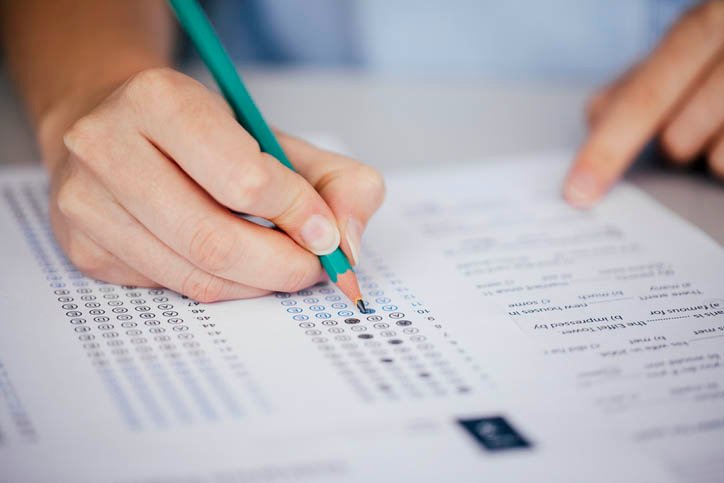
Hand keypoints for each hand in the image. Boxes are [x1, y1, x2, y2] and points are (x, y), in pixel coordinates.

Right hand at [48, 68, 384, 300]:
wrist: (118, 130)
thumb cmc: (204, 137)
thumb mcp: (274, 138)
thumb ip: (333, 180)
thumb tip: (347, 245)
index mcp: (160, 100)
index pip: (244, 179)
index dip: (297, 215)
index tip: (326, 233)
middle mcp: (107, 147)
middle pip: (214, 240)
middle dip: (282, 266)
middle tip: (312, 268)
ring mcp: (87, 203)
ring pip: (193, 275)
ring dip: (254, 283)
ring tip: (279, 265)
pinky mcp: (84, 248)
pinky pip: (171, 287)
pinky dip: (218, 286)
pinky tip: (231, 264)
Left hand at [564, 0, 723, 206]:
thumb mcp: (697, 41)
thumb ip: (643, 78)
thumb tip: (594, 116)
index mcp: (708, 23)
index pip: (644, 96)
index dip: (607, 149)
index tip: (578, 192)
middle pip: (680, 137)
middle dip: (676, 144)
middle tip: (699, 119)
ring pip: (718, 160)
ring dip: (717, 152)